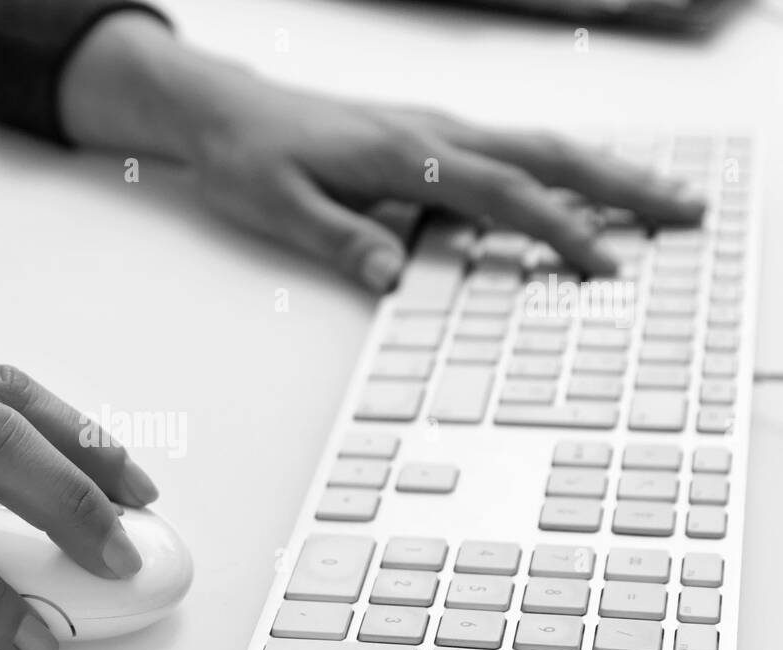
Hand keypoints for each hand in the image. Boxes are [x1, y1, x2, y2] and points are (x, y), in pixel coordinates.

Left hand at [60, 14, 704, 290]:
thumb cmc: (250, 157)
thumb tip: (392, 277)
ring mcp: (436, 129)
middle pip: (547, 156)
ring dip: (606, 171)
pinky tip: (586, 184)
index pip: (499, 194)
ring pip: (540, 146)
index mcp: (403, 154)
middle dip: (621, 185)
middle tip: (686, 211)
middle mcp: (431, 133)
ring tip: (663, 196)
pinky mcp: (430, 135)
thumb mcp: (279, 207)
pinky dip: (564, 167)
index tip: (603, 263)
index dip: (556, 229)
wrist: (225, 110)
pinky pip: (514, 148)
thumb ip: (339, 240)